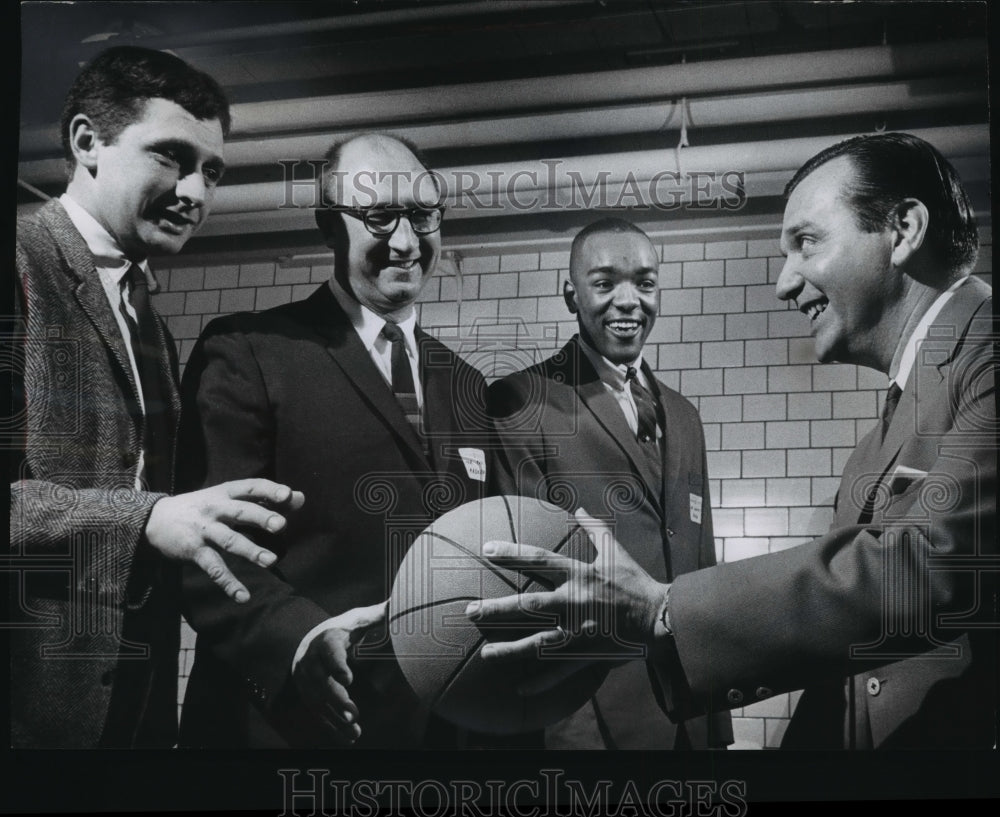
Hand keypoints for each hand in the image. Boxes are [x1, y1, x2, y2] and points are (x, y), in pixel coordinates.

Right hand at [145, 478, 304, 601]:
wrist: (155, 518)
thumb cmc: (204, 507)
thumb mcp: (229, 498)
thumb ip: (265, 499)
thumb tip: (301, 498)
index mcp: (226, 492)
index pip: (251, 487)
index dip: (269, 490)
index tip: (288, 495)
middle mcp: (215, 508)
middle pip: (240, 511)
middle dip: (261, 517)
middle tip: (281, 525)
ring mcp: (204, 530)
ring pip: (229, 540)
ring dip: (250, 551)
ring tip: (270, 561)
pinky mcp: (194, 550)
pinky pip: (214, 568)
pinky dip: (228, 583)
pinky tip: (243, 597)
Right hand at [293, 601, 386, 744]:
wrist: (310, 642)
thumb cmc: (343, 631)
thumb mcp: (358, 620)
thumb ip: (378, 615)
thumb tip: (399, 604)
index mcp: (327, 639)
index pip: (330, 651)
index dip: (336, 664)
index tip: (348, 679)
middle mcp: (312, 660)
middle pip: (320, 680)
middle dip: (336, 698)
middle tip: (353, 713)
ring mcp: (305, 680)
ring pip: (317, 701)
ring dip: (335, 717)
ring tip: (355, 730)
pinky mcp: (307, 695)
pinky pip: (317, 713)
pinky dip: (331, 727)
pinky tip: (349, 737)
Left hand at [466, 509, 667, 691]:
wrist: (661, 619)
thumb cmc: (636, 583)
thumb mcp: (616, 553)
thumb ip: (595, 530)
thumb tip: (580, 509)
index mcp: (578, 575)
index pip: (538, 560)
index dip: (511, 553)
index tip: (486, 549)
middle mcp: (573, 603)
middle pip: (528, 607)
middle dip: (496, 609)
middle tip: (469, 612)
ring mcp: (578, 632)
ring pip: (537, 644)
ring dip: (509, 650)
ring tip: (485, 654)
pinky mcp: (586, 654)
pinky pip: (559, 672)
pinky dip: (540, 683)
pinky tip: (519, 691)